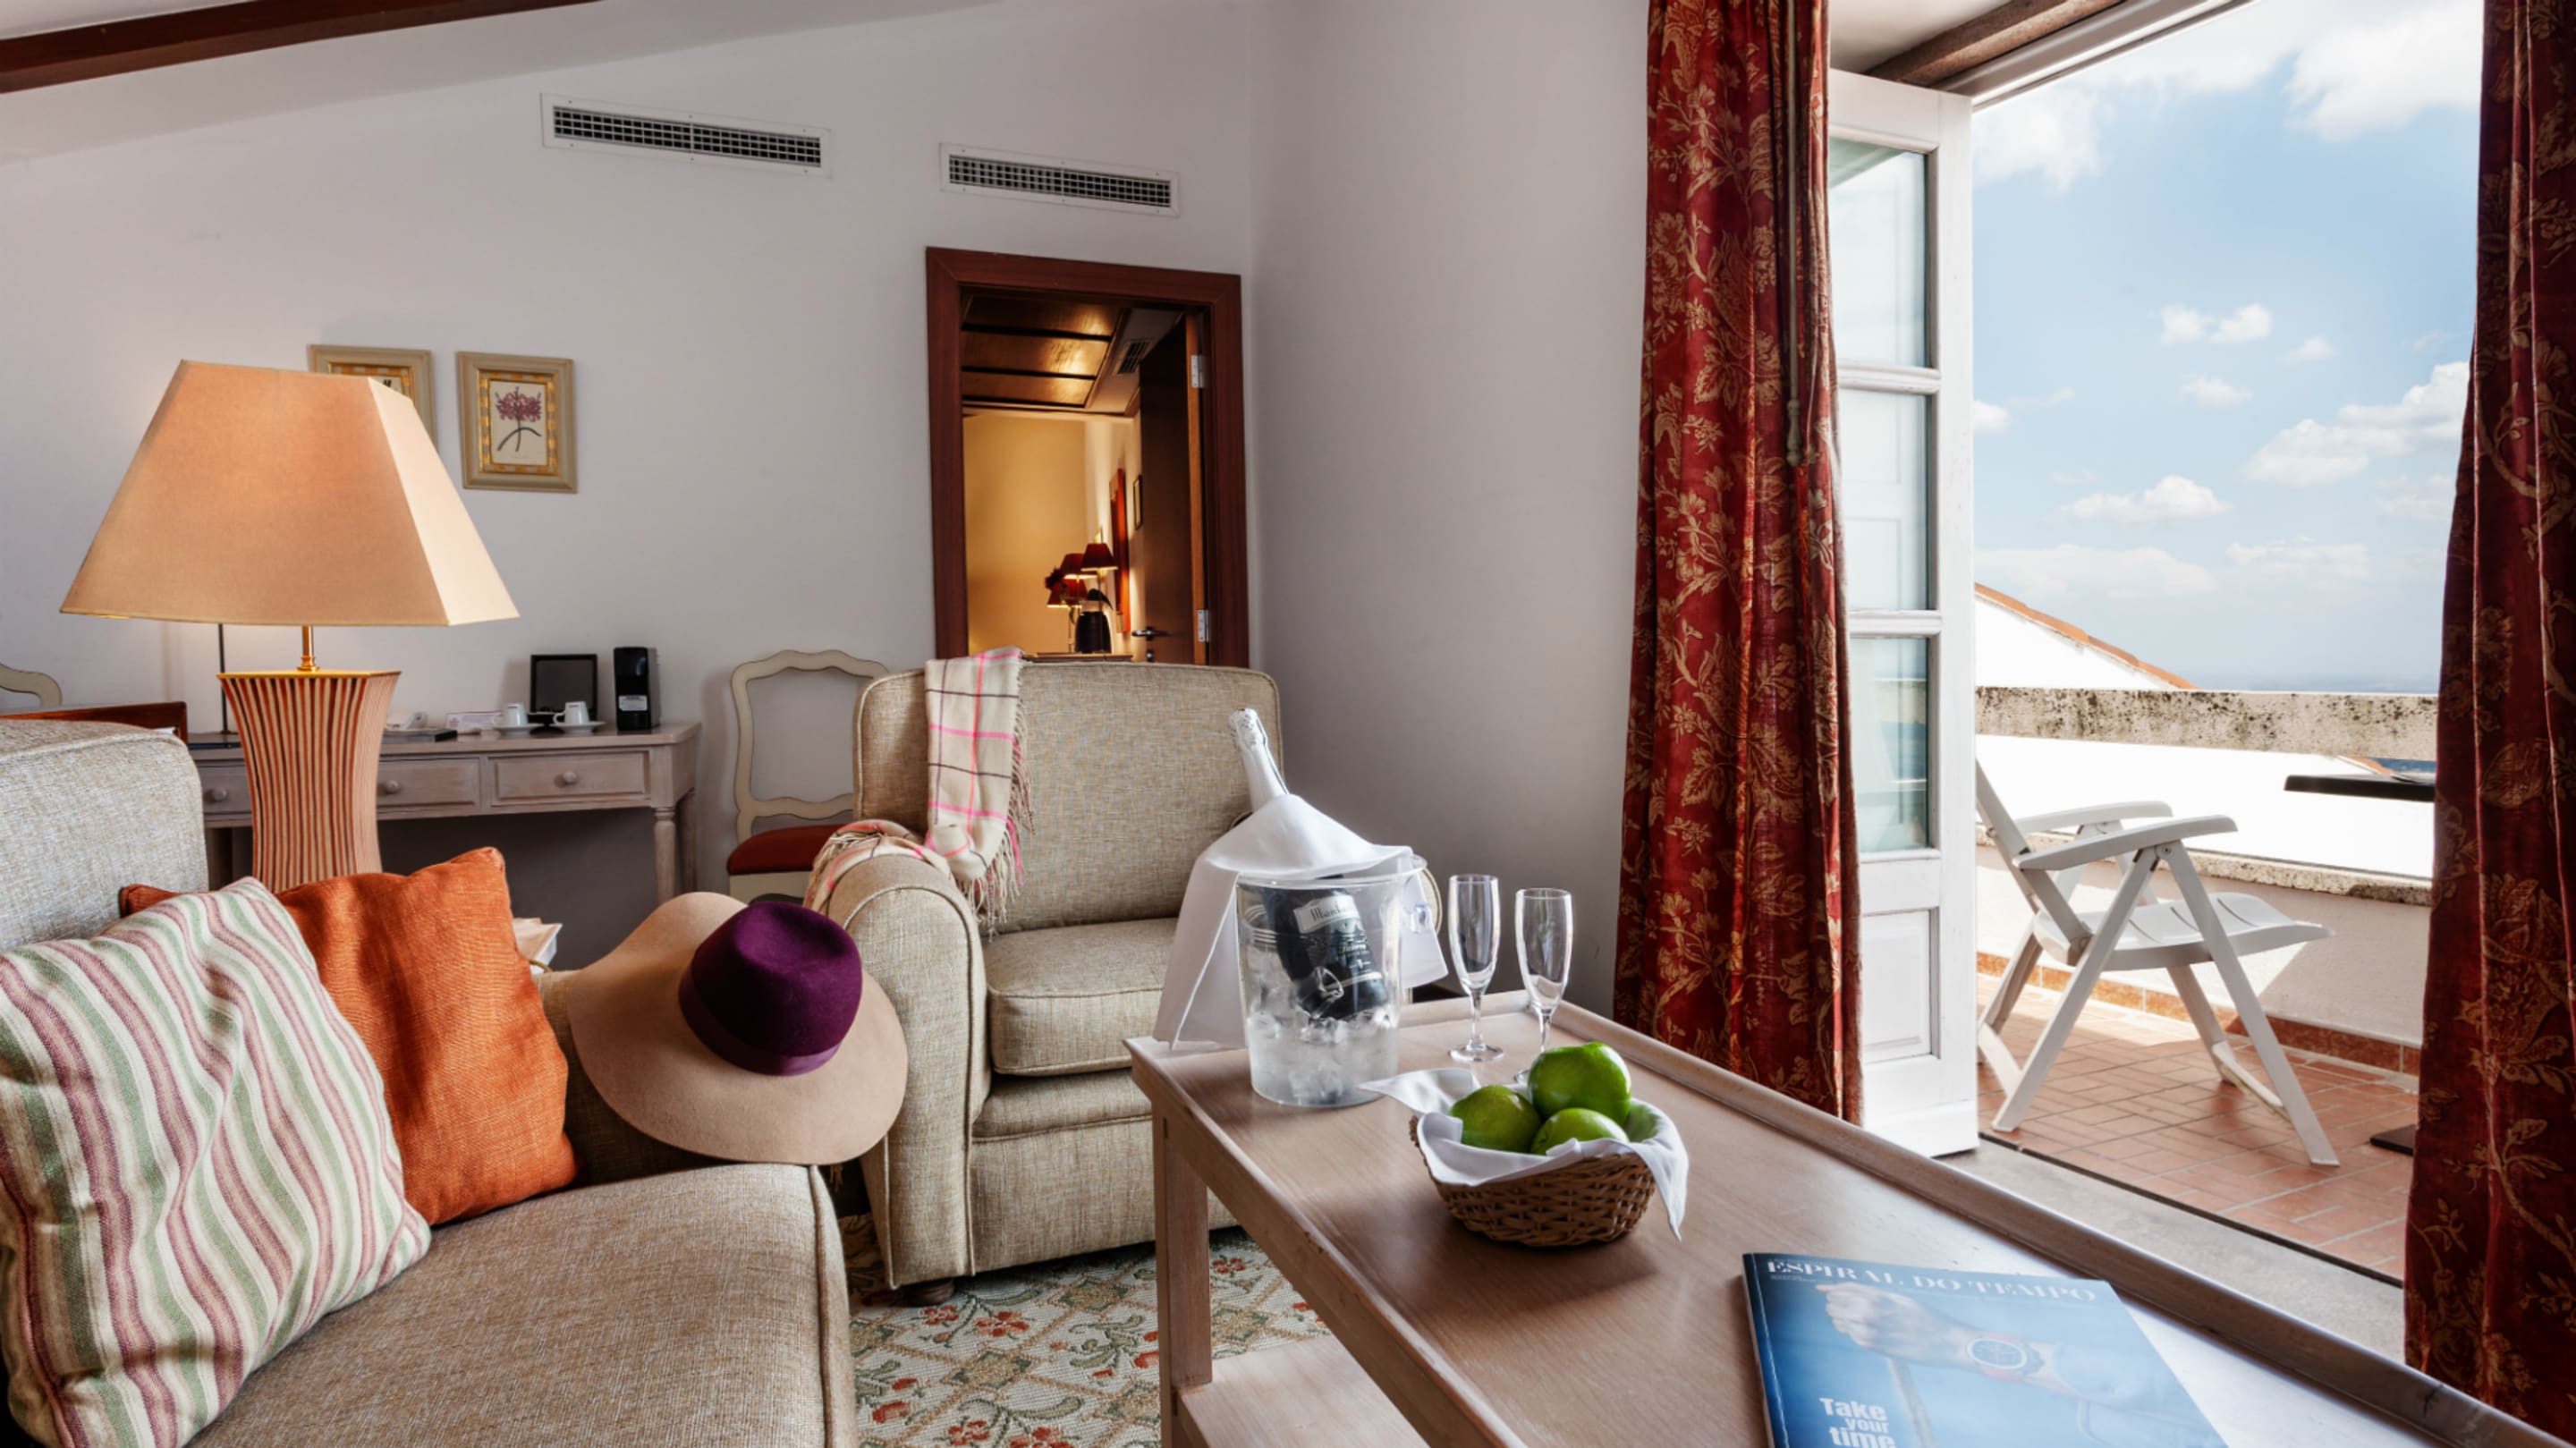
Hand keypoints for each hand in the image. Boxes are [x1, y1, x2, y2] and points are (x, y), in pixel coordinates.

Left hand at [1814, 1284, 1971, 1366]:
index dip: (1832, 1289)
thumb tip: (1860, 1296)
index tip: (1821, 1289)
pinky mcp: (1878, 1348)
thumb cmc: (1928, 1318)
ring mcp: (1873, 1331)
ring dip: (1839, 1321)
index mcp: (1880, 1297)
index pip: (1847, 1289)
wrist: (1945, 1341)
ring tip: (1837, 1319)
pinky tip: (1851, 1332)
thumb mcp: (1902, 1300)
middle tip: (1830, 1305)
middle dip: (1834, 1305)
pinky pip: (1856, 1339)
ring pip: (1845, 1324)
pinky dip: (1851, 1334)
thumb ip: (1880, 1298)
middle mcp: (1873, 1313)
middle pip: (1841, 1306)